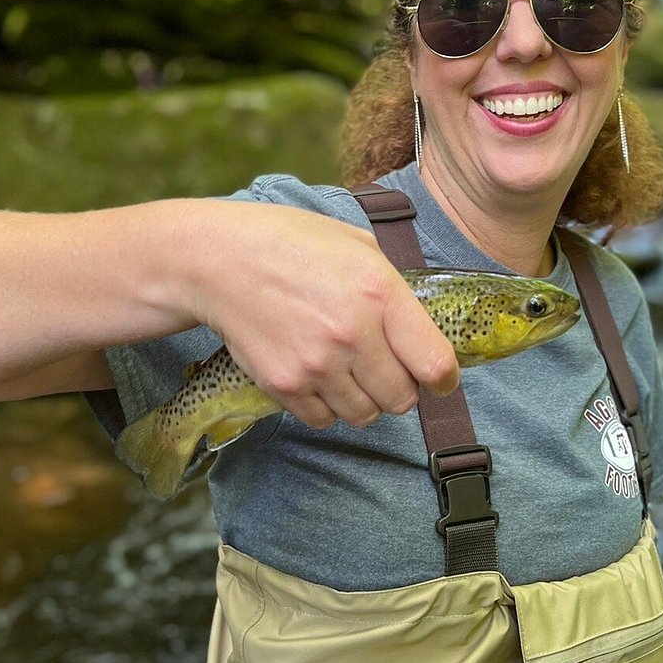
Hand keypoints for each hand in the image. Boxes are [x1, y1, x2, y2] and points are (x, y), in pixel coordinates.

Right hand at [183, 201, 458, 427]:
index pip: (435, 364)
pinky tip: (317, 376)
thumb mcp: (356, 244)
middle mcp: (353, 334)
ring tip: (347, 371)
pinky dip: (326, 407)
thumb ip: (392, 288)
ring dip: (363, 400)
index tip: (440, 380)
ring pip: (364, 415)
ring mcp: (317, 364)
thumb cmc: (290, 242)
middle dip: (401, 389)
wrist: (218, 260)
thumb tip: (418, 329)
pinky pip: (323, 419)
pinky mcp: (285, 384)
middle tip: (385, 370)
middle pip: (402, 399)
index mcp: (379, 291)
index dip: (444, 379)